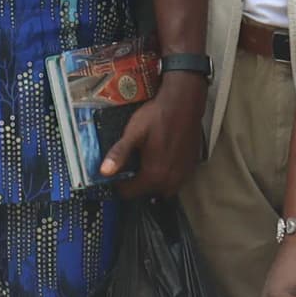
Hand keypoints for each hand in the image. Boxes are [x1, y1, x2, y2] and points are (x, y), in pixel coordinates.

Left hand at [96, 75, 204, 197]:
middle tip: (130, 167)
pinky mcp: (191, 166)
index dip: (119, 185)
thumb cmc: (157, 116)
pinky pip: (176, 180)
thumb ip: (119, 154)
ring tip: (145, 165)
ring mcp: (184, 174)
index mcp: (154, 174)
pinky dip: (167, 176)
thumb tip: (104, 172)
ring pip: (163, 189)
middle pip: (147, 192)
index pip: (130, 193)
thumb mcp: (133, 134)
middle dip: (137, 184)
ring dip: (153, 182)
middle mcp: (171, 179)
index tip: (115, 175)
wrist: (183, 103)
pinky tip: (161, 160)